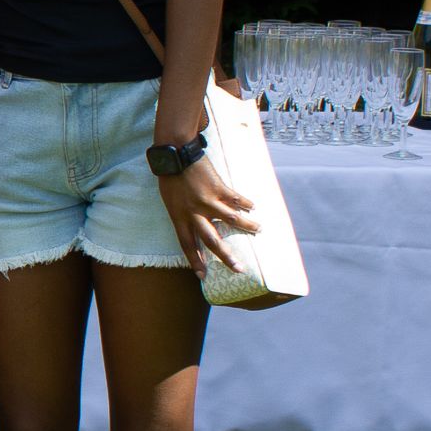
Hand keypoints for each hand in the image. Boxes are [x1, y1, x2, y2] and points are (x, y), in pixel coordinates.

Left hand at [156, 152, 258, 279]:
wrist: (175, 154)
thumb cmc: (171, 178)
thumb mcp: (171, 201)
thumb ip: (184, 215)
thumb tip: (200, 225)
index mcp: (179, 217)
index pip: (187, 245)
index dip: (195, 261)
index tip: (202, 276)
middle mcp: (194, 213)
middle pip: (211, 240)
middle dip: (226, 256)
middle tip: (238, 269)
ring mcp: (207, 201)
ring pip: (231, 219)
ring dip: (247, 226)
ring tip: (259, 230)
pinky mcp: (218, 188)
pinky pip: (236, 199)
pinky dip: (245, 203)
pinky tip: (253, 207)